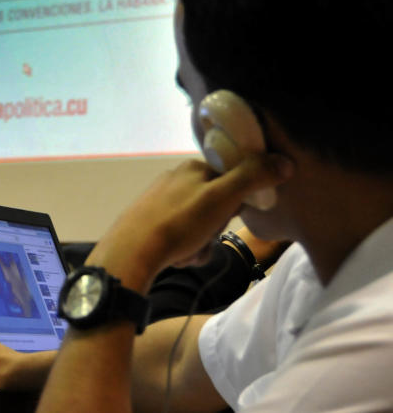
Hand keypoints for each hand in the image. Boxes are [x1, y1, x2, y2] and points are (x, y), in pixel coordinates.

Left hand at [88, 153, 293, 291]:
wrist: (132, 251)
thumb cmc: (180, 221)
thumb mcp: (222, 196)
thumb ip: (253, 177)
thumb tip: (285, 161)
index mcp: (192, 169)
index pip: (231, 180)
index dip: (236, 202)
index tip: (230, 215)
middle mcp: (175, 181)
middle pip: (217, 208)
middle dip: (216, 229)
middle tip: (206, 236)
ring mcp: (161, 202)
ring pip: (201, 227)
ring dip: (202, 245)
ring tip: (189, 251)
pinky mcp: (150, 224)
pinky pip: (182, 239)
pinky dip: (186, 251)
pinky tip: (177, 257)